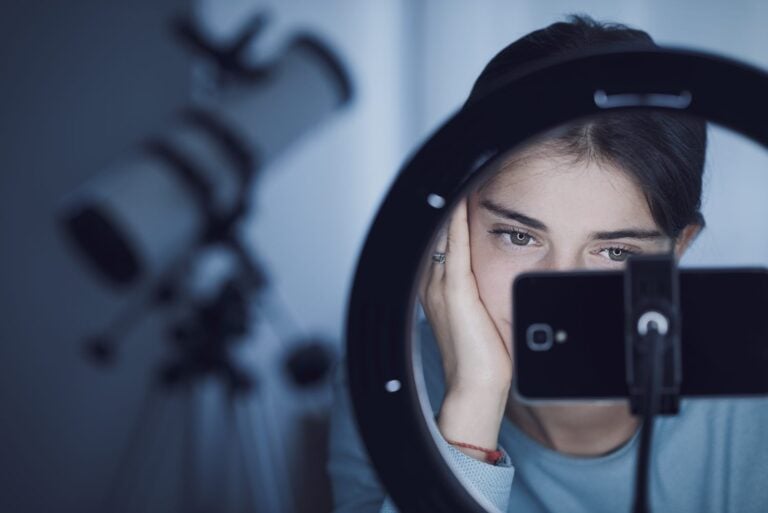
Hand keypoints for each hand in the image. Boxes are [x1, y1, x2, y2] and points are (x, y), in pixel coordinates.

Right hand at [418, 198, 511, 457]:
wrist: (475, 389)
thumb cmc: (483, 362)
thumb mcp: (484, 320)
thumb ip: (488, 294)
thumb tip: (510, 279)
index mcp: (440, 290)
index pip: (443, 241)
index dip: (450, 215)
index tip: (462, 192)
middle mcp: (434, 284)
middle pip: (440, 232)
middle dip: (449, 205)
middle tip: (460, 175)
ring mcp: (442, 286)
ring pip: (445, 235)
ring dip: (452, 207)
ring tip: (461, 179)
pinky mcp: (456, 292)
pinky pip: (455, 248)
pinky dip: (457, 223)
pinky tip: (462, 203)